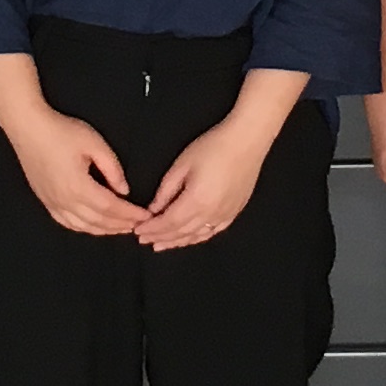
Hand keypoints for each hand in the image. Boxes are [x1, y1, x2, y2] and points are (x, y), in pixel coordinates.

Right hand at [2, 106, 146, 236]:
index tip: (145, 216)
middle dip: (120, 225)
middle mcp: (65, 201)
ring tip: (120, 228)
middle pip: (98, 221)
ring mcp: (53, 203)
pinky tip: (92, 226)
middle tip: (138, 225)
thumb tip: (124, 190)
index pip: (111, 208)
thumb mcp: (94, 143)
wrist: (28, 128)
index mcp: (79, 187)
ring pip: (82, 226)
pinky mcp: (45, 200)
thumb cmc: (61, 132)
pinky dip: (84, 228)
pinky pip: (66, 223)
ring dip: (104, 230)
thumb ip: (112, 168)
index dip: (129, 214)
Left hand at [137, 116, 276, 249]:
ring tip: (161, 245)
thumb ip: (166, 191)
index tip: (138, 231)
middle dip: (160, 238)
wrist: (247, 140)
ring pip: (196, 236)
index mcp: (197, 201)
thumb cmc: (214, 147)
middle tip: (144, 240)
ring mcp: (225, 215)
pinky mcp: (234, 212)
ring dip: (177, 242)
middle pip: (181, 232)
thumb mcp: (182, 165)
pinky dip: (197, 237)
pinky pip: (213, 232)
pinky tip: (189, 238)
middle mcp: (211, 214)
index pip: (168, 223)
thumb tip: (154, 210)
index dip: (152, 229)